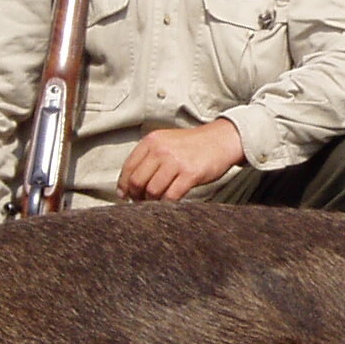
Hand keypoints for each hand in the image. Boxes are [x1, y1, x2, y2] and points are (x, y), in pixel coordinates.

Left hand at [117, 118, 245, 202]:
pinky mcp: (190, 174)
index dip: (123, 185)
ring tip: (157, 201)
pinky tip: (170, 203)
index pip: (128, 167)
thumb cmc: (192, 145)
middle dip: (137, 196)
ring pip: (152, 191)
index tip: (125, 195)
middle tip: (141, 201)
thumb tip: (128, 185)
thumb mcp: (166, 142)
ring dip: (152, 201)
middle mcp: (161, 150)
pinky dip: (167, 204)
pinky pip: (171, 196)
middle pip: (137, 181)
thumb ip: (148, 158)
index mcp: (152, 141)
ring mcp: (175, 162)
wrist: (221, 140)